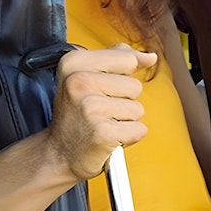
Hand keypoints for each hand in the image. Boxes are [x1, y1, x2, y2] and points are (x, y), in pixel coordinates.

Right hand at [48, 44, 157, 180]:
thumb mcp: (88, 76)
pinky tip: (107, 138)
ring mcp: (90, 108)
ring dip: (125, 120)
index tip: (103, 89)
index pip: (128, 59)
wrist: (59, 153)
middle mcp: (79, 82)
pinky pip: (139, 130)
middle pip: (135, 86)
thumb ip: (119, 59)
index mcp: (75, 62)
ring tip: (102, 123)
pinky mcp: (103, 133)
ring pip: (138, 109)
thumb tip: (151, 57)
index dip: (124, 76)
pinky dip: (128, 137)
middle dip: (124, 101)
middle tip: (99, 111)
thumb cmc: (78, 114)